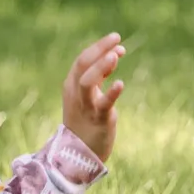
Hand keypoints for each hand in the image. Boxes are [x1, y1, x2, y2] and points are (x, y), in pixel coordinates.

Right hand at [62, 33, 124, 162]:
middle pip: (83, 64)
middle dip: (99, 49)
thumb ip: (101, 74)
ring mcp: (86, 106)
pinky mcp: (98, 119)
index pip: (83, 59)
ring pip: (88, 81)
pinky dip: (112, 93)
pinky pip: (103, 104)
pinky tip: (121, 84)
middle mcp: (76, 92)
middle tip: (117, 38)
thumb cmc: (86, 121)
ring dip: (101, 67)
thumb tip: (115, 53)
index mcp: (72, 84)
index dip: (99, 47)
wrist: (77, 155)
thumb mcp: (90, 94)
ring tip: (116, 55)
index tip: (116, 41)